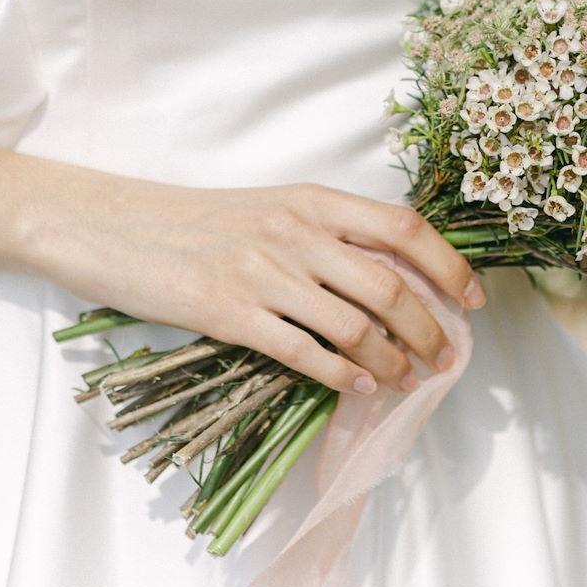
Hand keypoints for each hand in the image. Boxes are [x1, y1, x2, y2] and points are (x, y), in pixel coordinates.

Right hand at [23, 177, 484, 395]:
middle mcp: (295, 231)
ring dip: (393, 357)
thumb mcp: (273, 209)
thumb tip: (394, 279)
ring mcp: (263, 272)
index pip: (403, 228)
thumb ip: (328, 235)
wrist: (113, 226)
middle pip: (389, 283)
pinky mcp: (228, 312)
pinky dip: (341, 374)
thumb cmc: (198, 222)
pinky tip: (361, 386)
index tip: (472, 300)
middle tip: (446, 357)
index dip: (448, 265)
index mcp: (313, 200)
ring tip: (410, 379)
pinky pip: (302, 350)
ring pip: (353, 322)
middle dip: (429, 327)